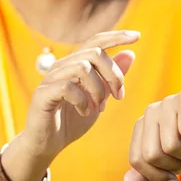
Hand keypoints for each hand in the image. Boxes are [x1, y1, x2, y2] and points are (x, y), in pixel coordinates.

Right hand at [19, 30, 139, 161]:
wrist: (47, 144)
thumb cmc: (72, 121)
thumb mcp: (99, 98)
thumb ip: (111, 77)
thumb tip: (131, 53)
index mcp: (75, 64)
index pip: (96, 41)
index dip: (116, 36)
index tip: (137, 36)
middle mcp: (62, 66)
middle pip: (95, 53)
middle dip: (114, 75)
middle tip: (118, 97)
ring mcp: (51, 79)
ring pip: (82, 68)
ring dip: (98, 90)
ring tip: (99, 107)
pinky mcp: (43, 94)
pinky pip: (67, 87)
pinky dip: (82, 101)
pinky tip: (84, 112)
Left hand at [124, 89, 180, 180]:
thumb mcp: (175, 164)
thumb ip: (151, 173)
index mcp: (143, 127)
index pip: (137, 160)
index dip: (158, 175)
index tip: (175, 177)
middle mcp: (151, 112)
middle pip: (152, 155)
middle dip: (177, 166)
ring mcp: (168, 102)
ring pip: (170, 145)